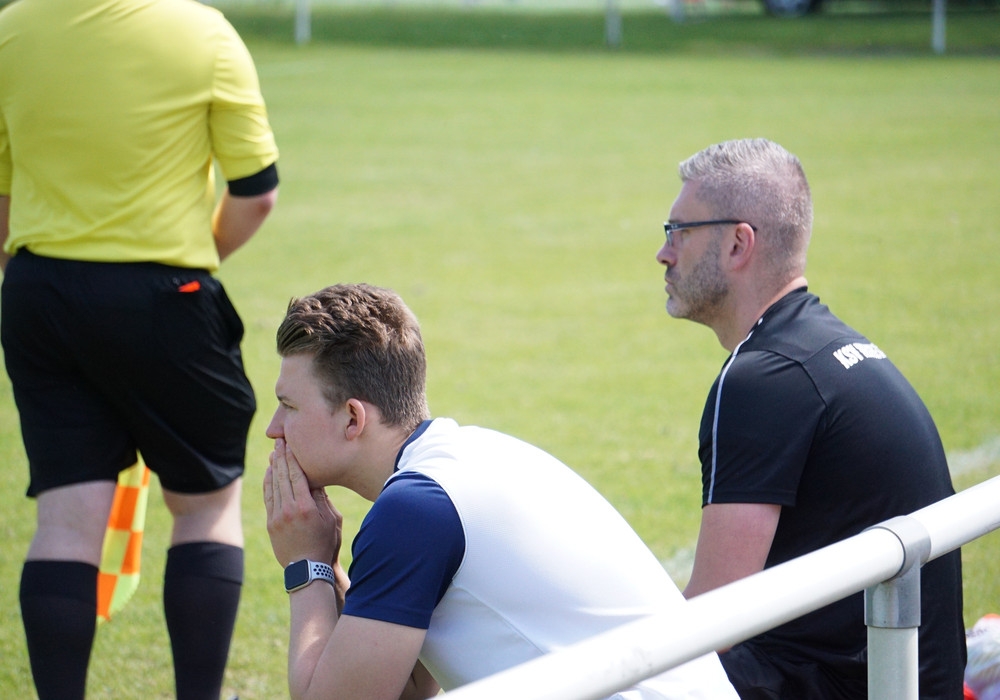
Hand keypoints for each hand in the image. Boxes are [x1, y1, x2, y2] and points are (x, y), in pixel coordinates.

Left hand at [264, 438, 342, 567]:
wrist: (308, 569)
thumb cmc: (326, 543)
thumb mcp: (332, 519)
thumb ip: (322, 498)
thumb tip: (315, 478)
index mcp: (306, 507)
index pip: (297, 475)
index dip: (292, 458)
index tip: (290, 444)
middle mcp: (289, 510)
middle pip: (282, 477)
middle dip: (280, 457)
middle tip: (279, 442)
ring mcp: (278, 517)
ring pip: (273, 486)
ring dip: (273, 468)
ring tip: (273, 454)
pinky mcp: (272, 524)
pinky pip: (268, 498)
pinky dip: (268, 484)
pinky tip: (270, 473)